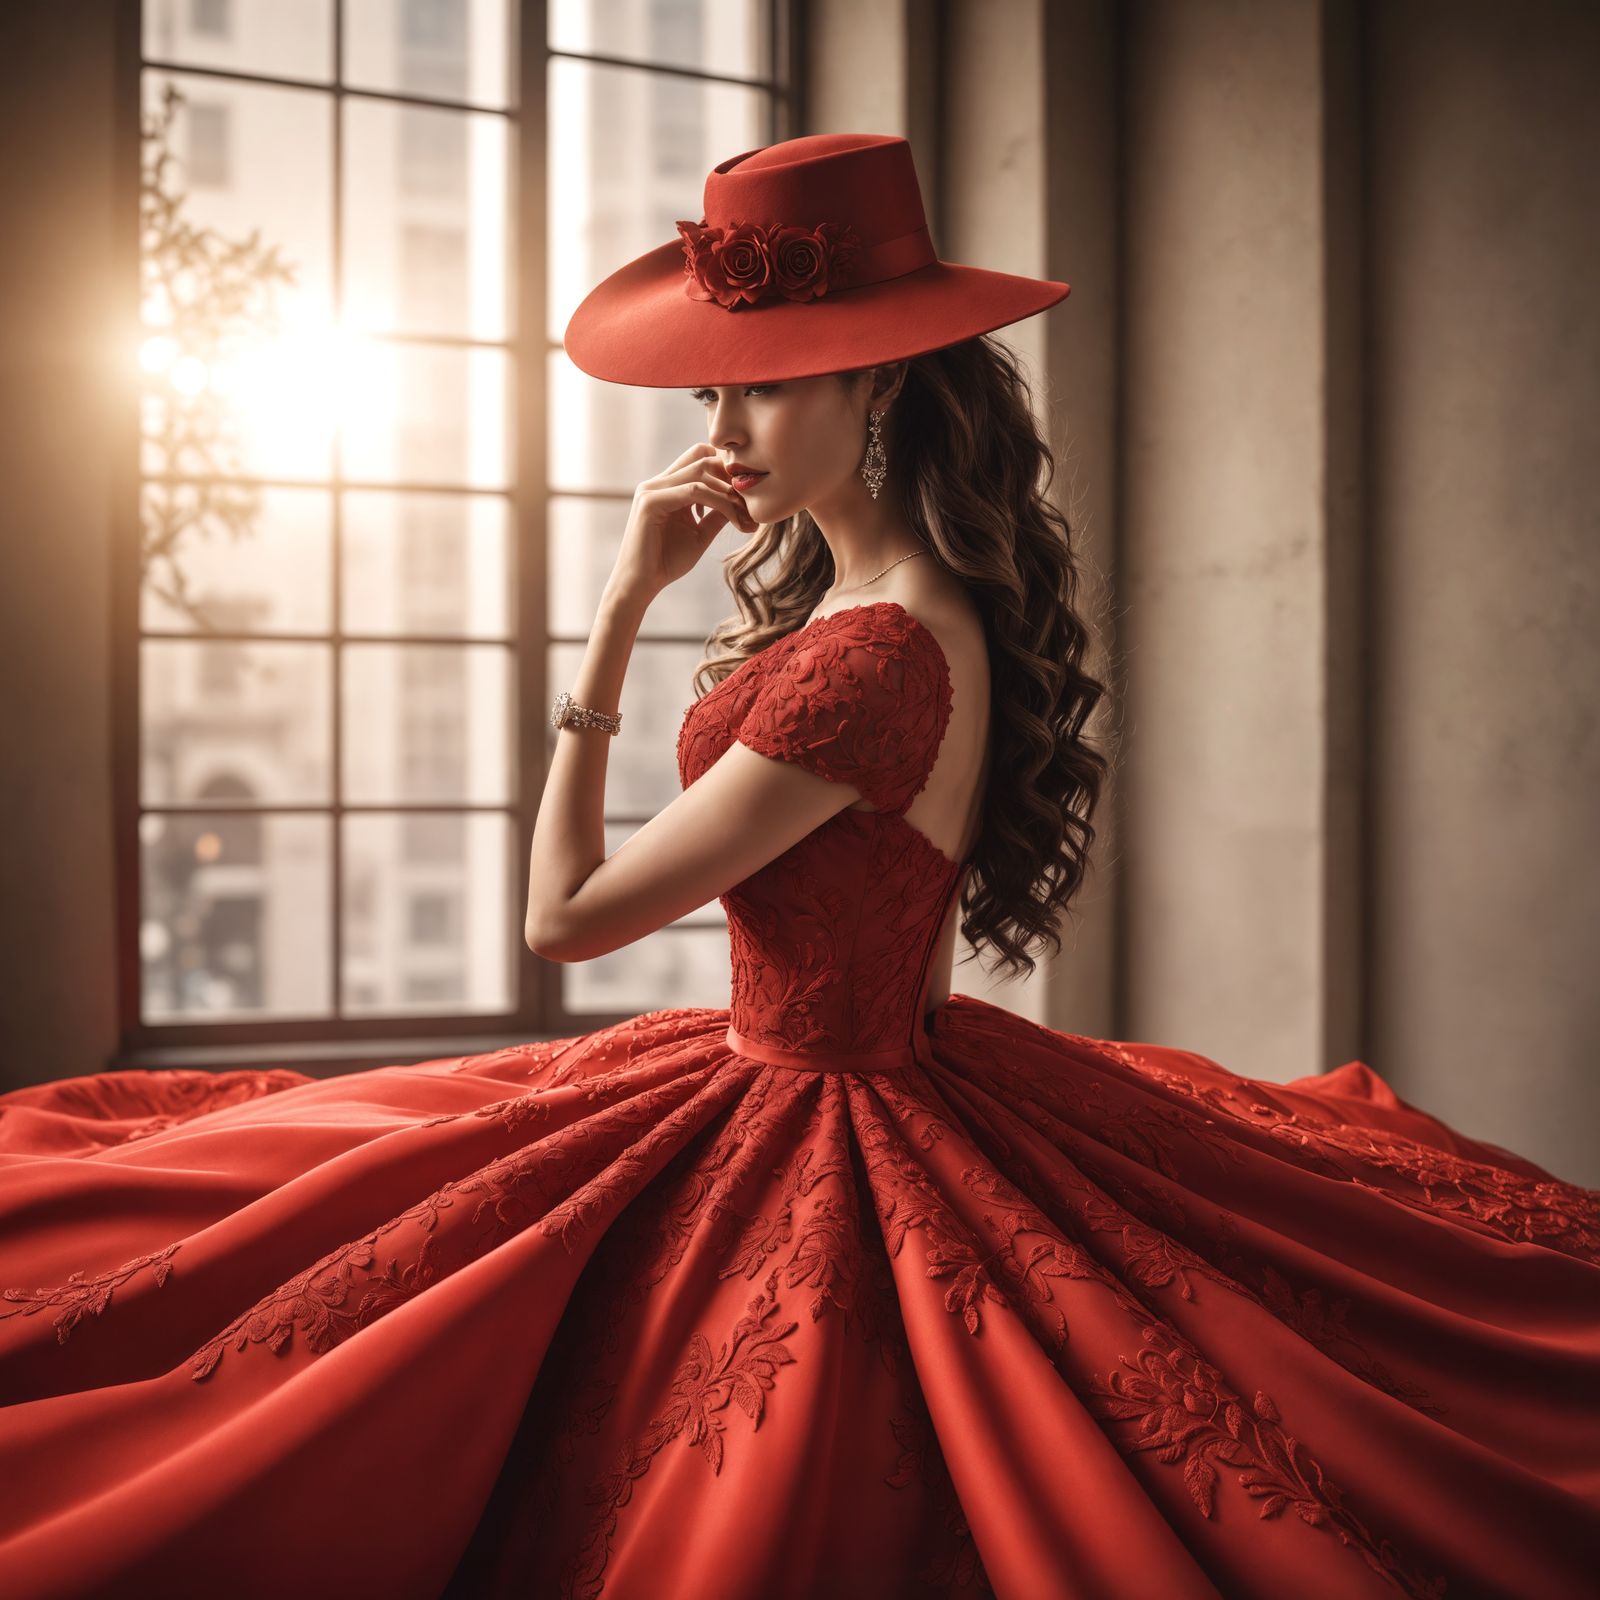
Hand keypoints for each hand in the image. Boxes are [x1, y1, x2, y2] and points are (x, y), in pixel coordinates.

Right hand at [608, 442, 758, 603]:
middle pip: (701, 456)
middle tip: (750, 503)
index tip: (746, 497)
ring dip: (728, 491)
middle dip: (730, 476)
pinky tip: (733, 519)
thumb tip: (741, 503)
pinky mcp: (650, 502)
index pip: (699, 458)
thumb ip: (716, 515)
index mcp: (666, 487)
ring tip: (745, 514)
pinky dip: (718, 502)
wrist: (640, 585)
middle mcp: (657, 483)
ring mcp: (651, 490)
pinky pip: (693, 491)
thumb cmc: (666, 562)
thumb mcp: (699, 535)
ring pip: (700, 472)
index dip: (726, 469)